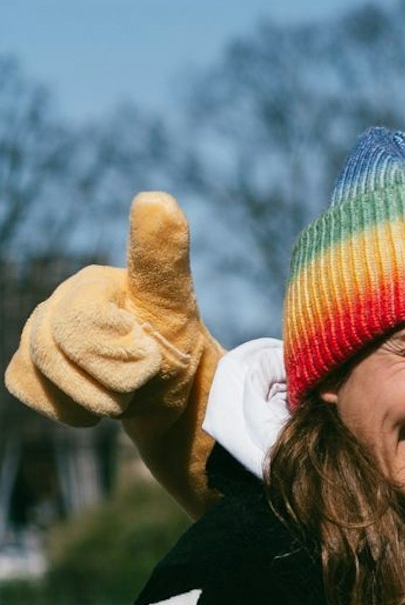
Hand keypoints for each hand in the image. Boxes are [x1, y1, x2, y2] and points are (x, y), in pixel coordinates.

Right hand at [6, 192, 213, 424]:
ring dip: (94, 397)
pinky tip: (96, 400)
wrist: (175, 397)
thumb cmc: (176, 347)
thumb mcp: (176, 304)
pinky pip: (28, 387)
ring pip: (42, 371)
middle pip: (54, 350)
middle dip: (108, 378)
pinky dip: (67, 405)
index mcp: (91, 281)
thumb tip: (156, 198)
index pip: (78, 322)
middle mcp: (59, 299)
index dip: (117, 350)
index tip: (150, 355)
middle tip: (144, 379)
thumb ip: (163, 257)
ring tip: (127, 390)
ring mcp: (40, 331)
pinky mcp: (30, 365)